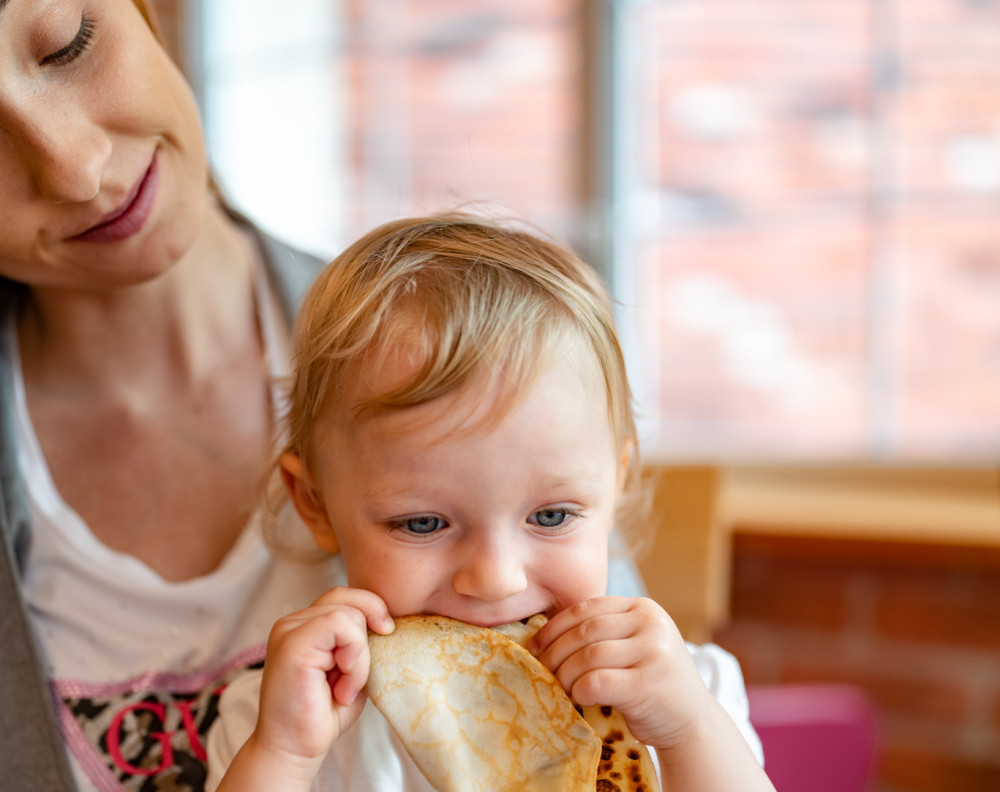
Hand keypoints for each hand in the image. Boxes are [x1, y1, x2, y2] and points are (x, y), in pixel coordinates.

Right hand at [240, 587, 393, 785]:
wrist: (294, 749)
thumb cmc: (323, 713)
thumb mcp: (351, 668)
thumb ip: (361, 641)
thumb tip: (385, 620)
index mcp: (305, 624)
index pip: (345, 595)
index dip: (372, 609)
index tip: (386, 635)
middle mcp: (293, 622)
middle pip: (350, 601)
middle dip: (365, 641)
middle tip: (353, 681)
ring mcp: (289, 630)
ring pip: (349, 615)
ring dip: (360, 657)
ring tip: (344, 689)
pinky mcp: (292, 644)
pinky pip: (340, 626)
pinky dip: (354, 658)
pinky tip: (342, 688)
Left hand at [528, 596, 712, 750]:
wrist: (693, 722)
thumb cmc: (652, 683)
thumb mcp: (635, 644)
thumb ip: (604, 633)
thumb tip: (544, 634)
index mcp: (644, 608)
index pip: (587, 608)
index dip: (555, 627)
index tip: (536, 646)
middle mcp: (651, 623)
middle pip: (585, 631)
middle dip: (555, 652)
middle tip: (541, 671)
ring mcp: (653, 652)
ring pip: (588, 655)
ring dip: (565, 674)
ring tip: (560, 687)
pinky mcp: (648, 683)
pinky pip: (597, 681)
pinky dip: (580, 690)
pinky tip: (580, 698)